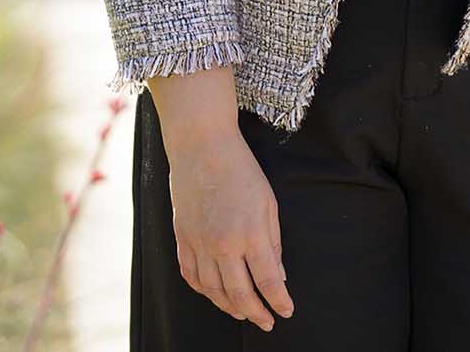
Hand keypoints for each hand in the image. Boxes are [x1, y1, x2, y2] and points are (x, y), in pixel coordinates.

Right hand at [166, 128, 293, 330]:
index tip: (286, 311)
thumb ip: (273, 242)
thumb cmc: (240, 170)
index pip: (268, 281)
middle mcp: (223, 245)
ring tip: (243, 312)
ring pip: (213, 291)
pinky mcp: (182, 238)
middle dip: (257, 313)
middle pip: (240, 294)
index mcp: (250, 234)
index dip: (279, 301)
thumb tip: (279, 274)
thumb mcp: (268, 204)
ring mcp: (199, 244)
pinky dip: (203, 291)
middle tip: (267, 322)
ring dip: (230, 307)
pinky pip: (191, 276)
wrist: (202, 147)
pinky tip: (214, 294)